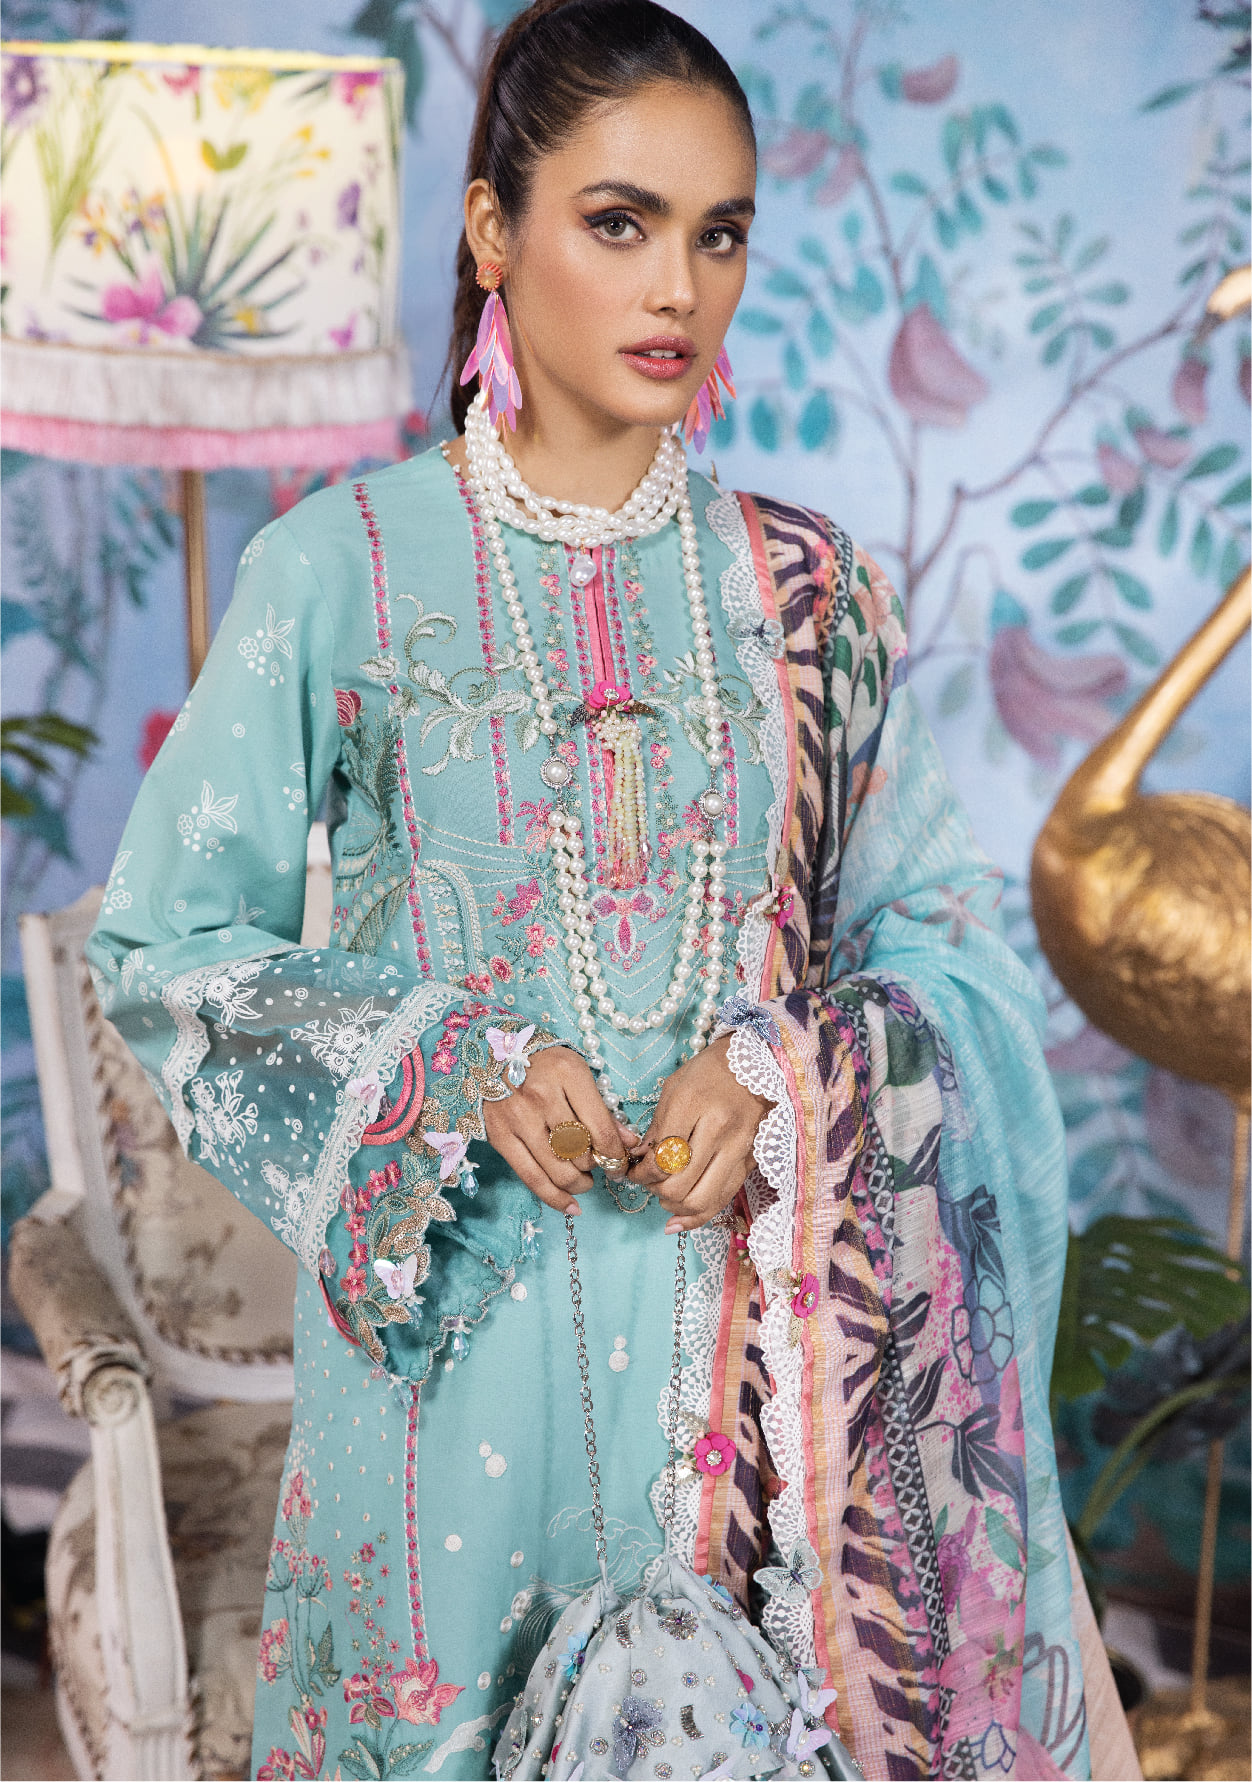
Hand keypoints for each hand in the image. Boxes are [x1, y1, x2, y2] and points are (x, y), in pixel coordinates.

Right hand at [481, 1046, 628, 1216]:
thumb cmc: (545, 1064)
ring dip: (580, 1183)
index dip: (616, 1155)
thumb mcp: (578, 1073)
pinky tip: (571, 1205)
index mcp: (568, 1074)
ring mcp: (518, 1118)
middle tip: (599, 1165)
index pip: (601, 1129)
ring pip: (558, 1169)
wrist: (494, 1053)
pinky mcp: (500, 1137)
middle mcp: (541, 1096)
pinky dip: (554, 1198)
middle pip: (581, 1151)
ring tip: (585, 1180)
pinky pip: (531, 1178)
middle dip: (597, 1166)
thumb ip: (603, 1109)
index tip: (621, 1164)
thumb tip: (629, 1144)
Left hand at [629, 1036, 772, 1232]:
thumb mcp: (674, 1088)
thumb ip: (656, 1127)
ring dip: (674, 1206)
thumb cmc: (709, 1072)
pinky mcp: (750, 1162)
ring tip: (664, 1196)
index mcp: (693, 1104)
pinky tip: (678, 1220)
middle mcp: (718, 1129)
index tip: (632, 1171)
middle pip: (678, 1184)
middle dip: (654, 1190)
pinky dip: (697, 1217)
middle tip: (647, 1182)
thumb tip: (639, 1162)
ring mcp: (737, 1148)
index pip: (660, 1158)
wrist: (758, 1064)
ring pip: (700, 1200)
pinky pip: (722, 1199)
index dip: (639, 1174)